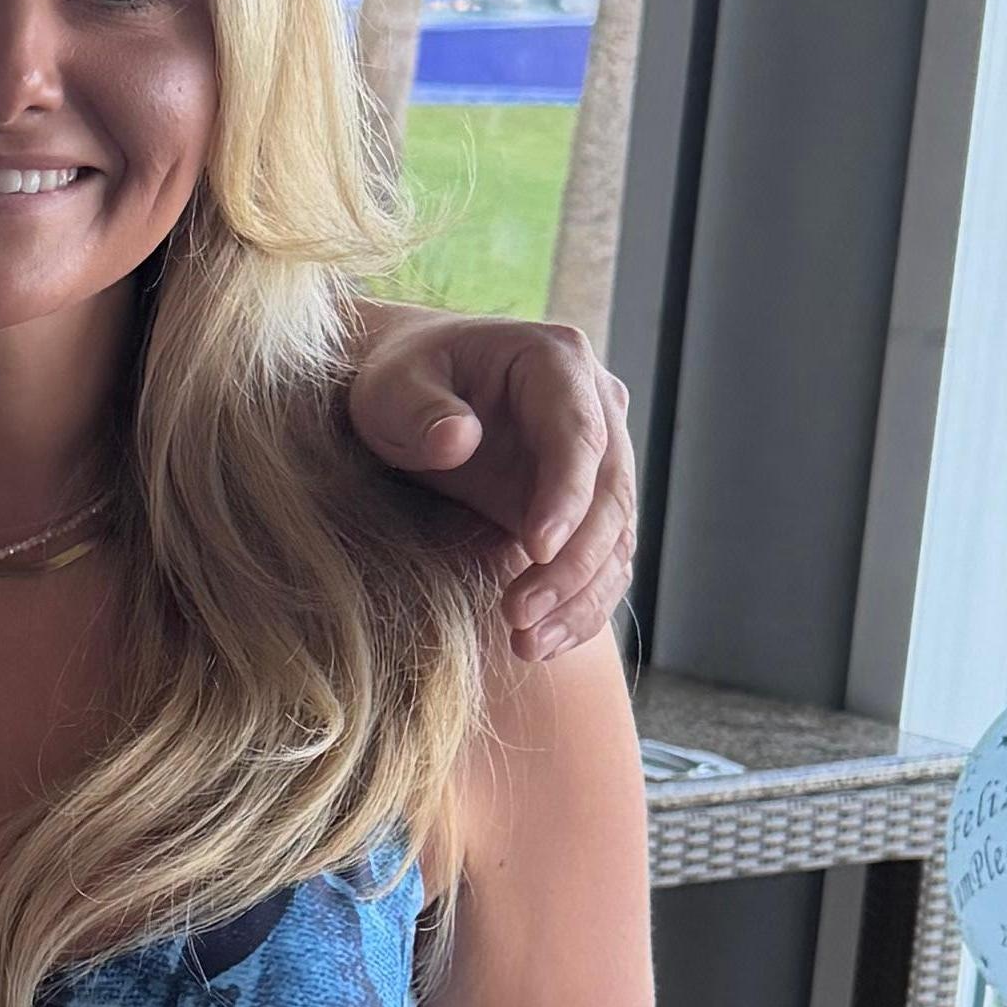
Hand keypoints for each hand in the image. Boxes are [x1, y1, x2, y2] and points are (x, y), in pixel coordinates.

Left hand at [344, 307, 635, 661]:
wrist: (408, 396)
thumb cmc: (398, 382)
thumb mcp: (390, 388)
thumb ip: (419, 410)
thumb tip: (458, 440)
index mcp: (557, 362)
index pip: (580, 436)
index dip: (567, 496)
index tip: (536, 550)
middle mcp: (596, 408)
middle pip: (611, 495)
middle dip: (573, 565)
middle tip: (521, 616)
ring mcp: (598, 461)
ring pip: (616, 537)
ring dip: (580, 598)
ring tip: (527, 644)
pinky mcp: (586, 507)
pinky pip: (602, 563)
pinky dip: (578, 606)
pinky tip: (541, 642)